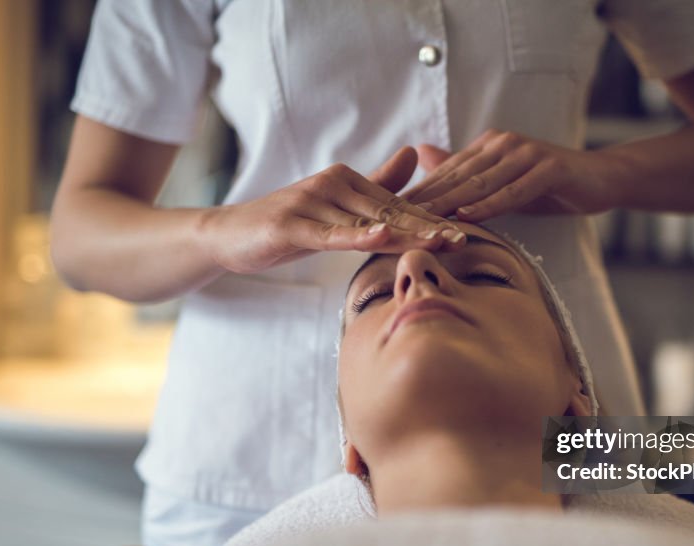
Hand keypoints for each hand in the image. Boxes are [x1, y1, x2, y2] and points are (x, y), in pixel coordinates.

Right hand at [197, 147, 466, 273]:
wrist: (230, 235)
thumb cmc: (288, 224)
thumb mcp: (335, 207)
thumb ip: (375, 183)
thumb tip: (414, 154)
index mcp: (347, 181)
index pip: (396, 205)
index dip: (430, 220)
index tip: (463, 232)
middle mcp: (332, 185)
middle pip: (388, 211)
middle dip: (427, 227)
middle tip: (462, 240)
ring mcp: (311, 204)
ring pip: (365, 222)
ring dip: (404, 233)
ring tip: (437, 242)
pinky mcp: (292, 226)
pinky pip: (331, 234)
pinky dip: (357, 236)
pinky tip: (382, 236)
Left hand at [402, 129, 615, 221]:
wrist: (602, 179)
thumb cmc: (549, 185)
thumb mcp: (504, 183)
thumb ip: (468, 174)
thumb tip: (425, 157)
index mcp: (488, 147)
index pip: (446, 174)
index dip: (416, 195)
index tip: (386, 214)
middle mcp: (503, 144)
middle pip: (456, 178)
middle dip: (423, 201)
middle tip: (392, 222)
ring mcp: (526, 153)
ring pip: (480, 184)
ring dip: (450, 204)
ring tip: (421, 223)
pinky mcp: (549, 167)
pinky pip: (514, 191)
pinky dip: (490, 205)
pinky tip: (468, 217)